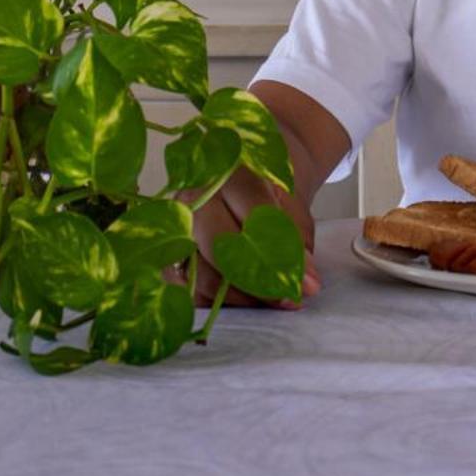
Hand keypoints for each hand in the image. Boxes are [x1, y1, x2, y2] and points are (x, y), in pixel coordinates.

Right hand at [189, 162, 322, 309]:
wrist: (250, 175)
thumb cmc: (270, 188)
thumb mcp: (293, 203)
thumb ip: (297, 240)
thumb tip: (305, 284)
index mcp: (229, 172)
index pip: (254, 216)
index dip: (281, 256)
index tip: (305, 284)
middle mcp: (193, 198)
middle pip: (220, 247)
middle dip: (259, 282)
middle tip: (288, 299)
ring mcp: (175, 228)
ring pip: (201, 274)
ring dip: (241, 297)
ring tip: (271, 302)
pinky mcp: (170, 256)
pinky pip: (189, 290)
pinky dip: (219, 303)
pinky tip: (246, 303)